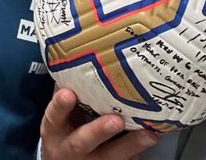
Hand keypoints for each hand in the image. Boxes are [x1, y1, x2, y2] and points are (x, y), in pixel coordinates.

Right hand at [40, 88, 159, 159]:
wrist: (62, 159)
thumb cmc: (63, 127)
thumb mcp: (59, 113)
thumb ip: (67, 90)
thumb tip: (78, 56)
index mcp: (55, 129)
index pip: (54, 116)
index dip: (60, 106)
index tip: (68, 93)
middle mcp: (69, 148)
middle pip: (83, 141)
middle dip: (100, 130)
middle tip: (116, 120)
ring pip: (109, 156)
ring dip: (130, 145)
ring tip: (148, 134)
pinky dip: (137, 152)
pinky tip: (151, 140)